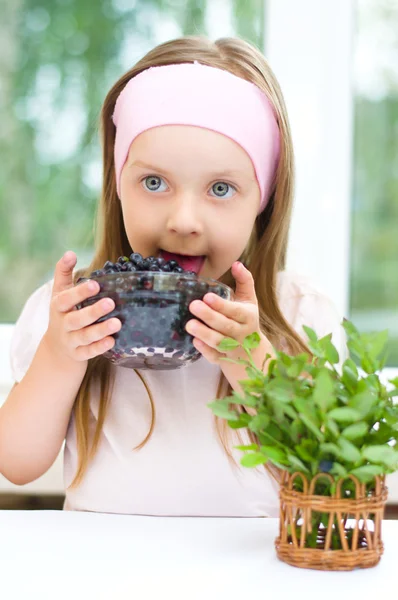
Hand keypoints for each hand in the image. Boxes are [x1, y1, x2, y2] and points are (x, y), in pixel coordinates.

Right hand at [43, 251, 121, 364]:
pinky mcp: (79, 354)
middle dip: (93, 312)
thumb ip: (64, 273)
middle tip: (111, 303)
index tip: (96, 284)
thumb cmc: (63, 314)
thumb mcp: (60, 293)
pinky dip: (100, 347)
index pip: (66, 299)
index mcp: (59, 308)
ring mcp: (71, 341)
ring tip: (117, 323)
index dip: (80, 292)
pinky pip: (89, 352)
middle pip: (76, 319)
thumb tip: (70, 252)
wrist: (57, 348)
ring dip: (101, 330)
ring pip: (85, 337)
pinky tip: (112, 340)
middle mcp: (63, 325)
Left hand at [186, 261, 273, 380]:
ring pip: (219, 342)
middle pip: (226, 326)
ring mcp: (233, 348)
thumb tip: (237, 263)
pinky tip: (194, 340)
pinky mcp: (223, 359)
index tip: (207, 296)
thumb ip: (244, 281)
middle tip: (193, 306)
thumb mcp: (249, 300)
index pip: (236, 311)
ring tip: (189, 324)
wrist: (252, 352)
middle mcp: (242, 333)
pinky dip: (204, 350)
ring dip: (204, 334)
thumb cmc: (246, 319)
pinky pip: (214, 356)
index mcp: (248, 317)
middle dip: (209, 317)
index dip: (222, 305)